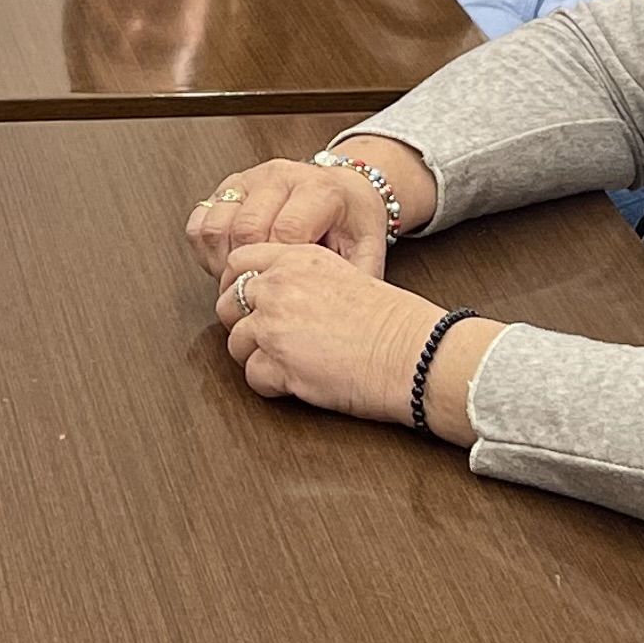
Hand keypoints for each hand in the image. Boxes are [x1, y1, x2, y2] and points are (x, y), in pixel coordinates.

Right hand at [183, 157, 393, 286]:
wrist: (346, 189)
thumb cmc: (352, 223)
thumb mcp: (366, 250)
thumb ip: (352, 278)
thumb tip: (338, 317)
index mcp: (318, 189)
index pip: (286, 231)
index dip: (279, 269)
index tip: (282, 294)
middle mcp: (281, 177)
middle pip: (246, 229)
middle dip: (248, 271)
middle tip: (258, 296)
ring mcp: (251, 178)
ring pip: (217, 225)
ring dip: (222, 262)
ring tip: (241, 281)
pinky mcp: (229, 186)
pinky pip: (200, 220)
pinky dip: (206, 249)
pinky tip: (226, 263)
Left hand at [218, 245, 462, 427]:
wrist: (415, 352)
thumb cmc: (393, 320)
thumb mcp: (343, 273)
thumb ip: (301, 276)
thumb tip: (271, 292)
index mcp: (296, 258)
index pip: (238, 260)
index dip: (237, 284)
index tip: (249, 301)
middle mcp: (279, 287)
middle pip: (228, 303)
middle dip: (242, 323)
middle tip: (267, 338)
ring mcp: (275, 327)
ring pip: (235, 343)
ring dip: (255, 356)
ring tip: (287, 363)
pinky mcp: (280, 366)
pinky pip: (252, 377)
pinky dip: (270, 384)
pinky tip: (295, 382)